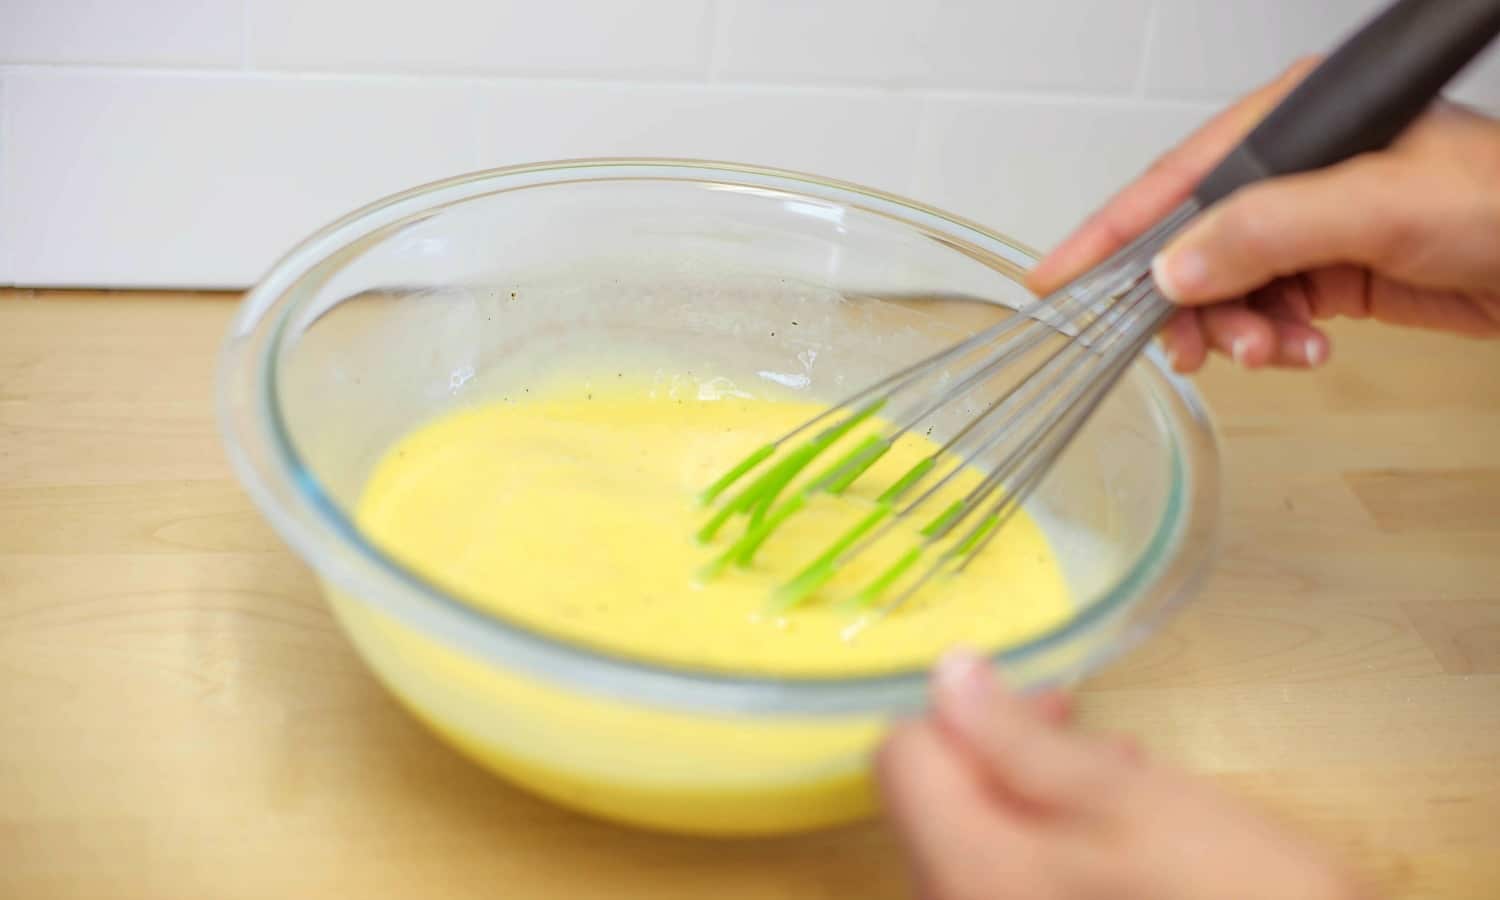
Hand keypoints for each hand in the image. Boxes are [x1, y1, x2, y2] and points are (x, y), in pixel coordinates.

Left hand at [875, 652, 1369, 899]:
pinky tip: (1119, 844)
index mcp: (964, 870)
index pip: (902, 758)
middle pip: (938, 807)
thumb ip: (1019, 739)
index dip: (959, 714)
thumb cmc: (1228, 897)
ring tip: (1122, 783)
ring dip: (1033, 801)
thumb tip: (947, 673)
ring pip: (976, 847)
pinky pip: (1005, 888)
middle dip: (1004, 756)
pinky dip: (1047, 853)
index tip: (1035, 703)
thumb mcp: (1128, 800)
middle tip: (1091, 735)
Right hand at [1026, 59, 1499, 373]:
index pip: (1174, 180)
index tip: (1055, 279)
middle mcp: (1292, 172)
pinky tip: (1308, 348)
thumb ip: (1268, 231)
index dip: (1108, 233)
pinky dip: (1277, 340)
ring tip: (1277, 350)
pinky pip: (1269, 310)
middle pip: (1193, 244)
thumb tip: (1173, 267)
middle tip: (1196, 348)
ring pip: (1228, 287)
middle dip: (1190, 303)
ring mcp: (1312, 222)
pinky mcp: (1333, 270)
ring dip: (1240, 330)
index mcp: (1291, 126)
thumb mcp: (1379, 206)